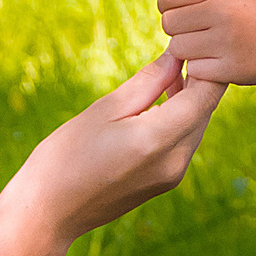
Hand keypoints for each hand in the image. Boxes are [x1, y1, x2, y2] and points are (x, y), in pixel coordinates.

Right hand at [1, 53, 223, 248]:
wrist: (48, 212)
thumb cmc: (66, 156)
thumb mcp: (106, 109)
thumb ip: (148, 82)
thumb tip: (176, 56)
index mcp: (160, 139)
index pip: (207, 94)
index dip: (207, 64)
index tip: (193, 42)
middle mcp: (175, 162)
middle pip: (205, 110)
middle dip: (199, 79)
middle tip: (182, 48)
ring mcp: (172, 176)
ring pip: (196, 126)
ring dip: (189, 99)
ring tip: (168, 71)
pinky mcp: (164, 183)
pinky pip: (183, 142)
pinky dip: (178, 119)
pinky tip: (158, 103)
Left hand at [156, 0, 255, 86]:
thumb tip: (164, 4)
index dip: (169, 7)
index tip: (181, 13)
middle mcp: (224, 11)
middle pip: (169, 24)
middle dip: (179, 30)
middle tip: (198, 34)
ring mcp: (228, 41)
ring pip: (178, 48)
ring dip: (188, 52)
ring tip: (208, 48)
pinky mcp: (232, 69)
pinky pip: (194, 69)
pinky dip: (202, 69)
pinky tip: (218, 63)